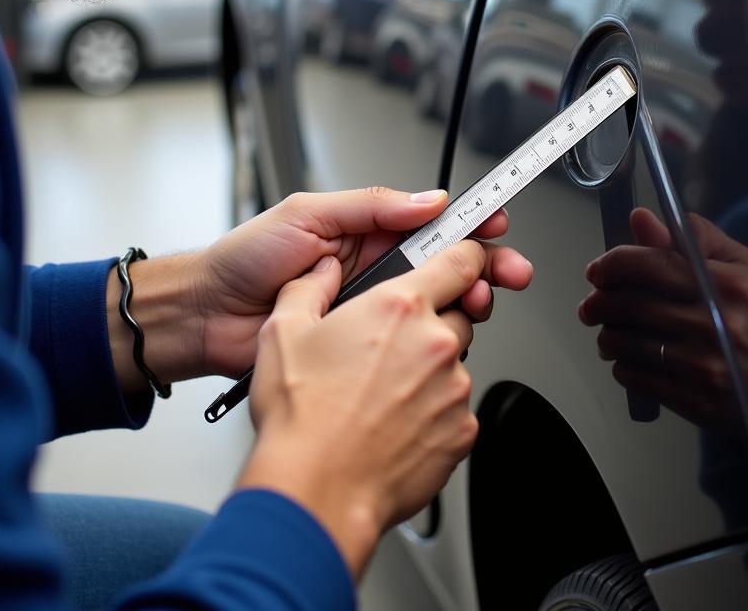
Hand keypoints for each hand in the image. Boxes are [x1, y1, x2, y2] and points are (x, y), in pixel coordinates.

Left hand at [189, 187, 530, 379]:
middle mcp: (373, 270)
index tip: (498, 223)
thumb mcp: (306, 215)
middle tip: (509, 272)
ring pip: (433, 306)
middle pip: (445, 266)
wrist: (205, 318)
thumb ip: (369, 207)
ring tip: (476, 302)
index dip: (469, 223)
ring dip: (465, 302)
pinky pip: (406, 344)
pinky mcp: (361, 348)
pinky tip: (446, 338)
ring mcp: (370, 311)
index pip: (430, 223)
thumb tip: (427, 199)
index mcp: (364, 232)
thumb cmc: (243, 261)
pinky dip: (433, 341)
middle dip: (484, 266)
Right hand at [237, 240, 506, 576]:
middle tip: (391, 348)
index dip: (465, 257)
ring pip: (455, 365)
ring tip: (382, 394)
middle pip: (459, 314)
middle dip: (433, 323)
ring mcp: (453, 389)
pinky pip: (456, 410)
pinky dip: (434, 413)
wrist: (315, 491)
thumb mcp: (282, 331)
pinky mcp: (462, 431)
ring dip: (430, 371)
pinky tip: (394, 424)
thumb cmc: (301, 418)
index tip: (463, 261)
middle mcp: (435, 342)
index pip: (462, 261)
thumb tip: (321, 272)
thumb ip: (308, 287)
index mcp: (399, 307)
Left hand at [578, 208, 747, 440]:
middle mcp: (714, 322)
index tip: (597, 271)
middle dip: (598, 302)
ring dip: (605, 335)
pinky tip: (627, 359)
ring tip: (608, 332)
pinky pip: (634, 375)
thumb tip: (640, 217)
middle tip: (590, 305)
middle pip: (631, 304)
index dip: (613, 264)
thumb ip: (692, 237)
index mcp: (726, 283)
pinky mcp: (692, 398)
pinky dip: (620, 365)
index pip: (652, 263)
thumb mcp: (739, 267)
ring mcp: (703, 364)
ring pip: (625, 342)